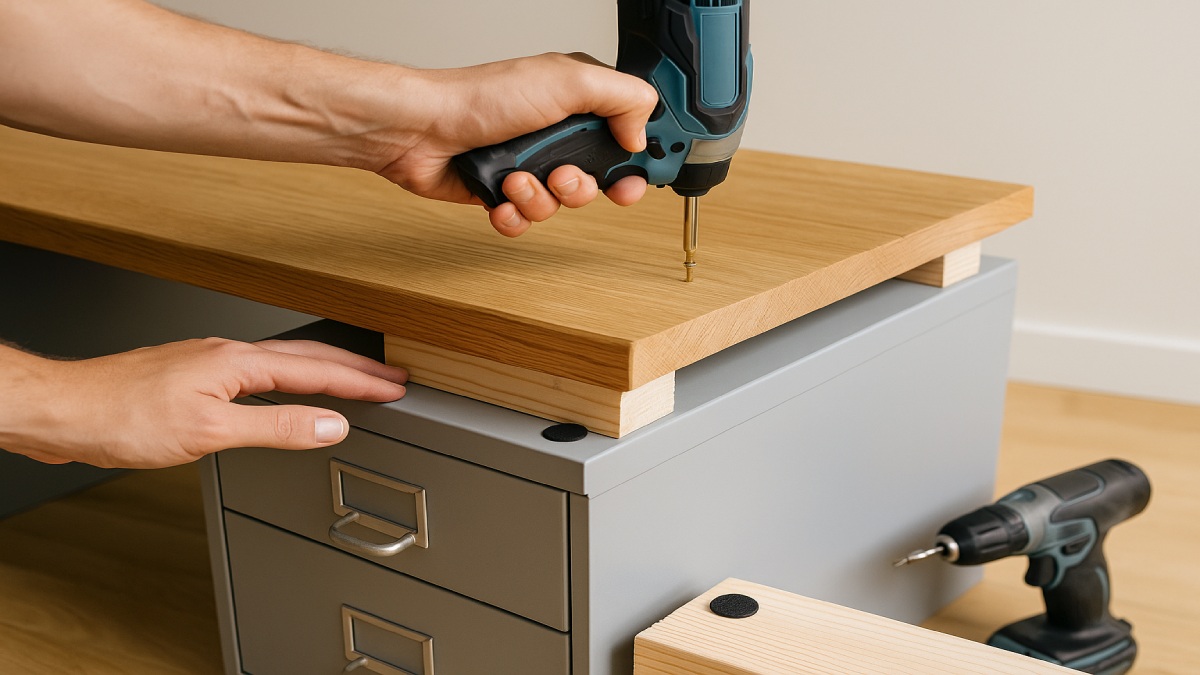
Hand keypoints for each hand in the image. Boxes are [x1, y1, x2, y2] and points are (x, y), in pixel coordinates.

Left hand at [0, 339, 407, 468]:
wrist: (62, 410)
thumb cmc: (120, 417)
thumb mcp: (209, 433)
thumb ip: (276, 427)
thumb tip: (330, 424)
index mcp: (237, 362)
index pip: (317, 370)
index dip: (361, 381)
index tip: (395, 387)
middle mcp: (226, 355)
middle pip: (307, 357)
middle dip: (354, 368)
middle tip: (391, 378)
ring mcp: (208, 364)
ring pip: (282, 362)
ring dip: (323, 370)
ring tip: (353, 381)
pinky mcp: (191, 378)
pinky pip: (258, 372)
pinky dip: (289, 379)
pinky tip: (285, 391)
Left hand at [371, 53, 658, 235]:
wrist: (422, 130)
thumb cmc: (481, 97)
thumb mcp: (567, 81)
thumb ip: (622, 98)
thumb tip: (641, 134)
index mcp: (578, 101)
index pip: (628, 131)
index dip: (638, 157)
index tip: (640, 173)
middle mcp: (556, 133)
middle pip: (599, 179)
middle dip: (584, 187)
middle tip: (566, 178)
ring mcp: (530, 164)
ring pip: (561, 205)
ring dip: (540, 198)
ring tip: (517, 179)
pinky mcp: (503, 192)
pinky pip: (527, 222)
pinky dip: (514, 214)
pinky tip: (499, 198)